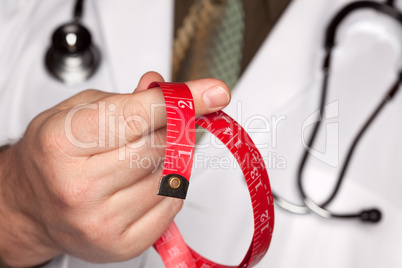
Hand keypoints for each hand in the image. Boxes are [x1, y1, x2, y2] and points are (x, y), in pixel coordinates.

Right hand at [0, 72, 230, 266]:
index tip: (213, 93)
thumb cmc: (53, 156)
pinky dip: (168, 187)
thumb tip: (162, 87)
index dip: (181, 101)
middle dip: (169, 129)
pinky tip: (144, 182)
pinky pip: (171, 206)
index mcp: (62, 144)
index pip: (139, 116)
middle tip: (161, 124)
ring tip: (138, 157)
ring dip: (167, 160)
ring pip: (169, 176)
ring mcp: (101, 221)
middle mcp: (78, 187)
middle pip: (159, 146)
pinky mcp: (120, 245)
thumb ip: (123, 98)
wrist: (30, 204)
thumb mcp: (76, 111)